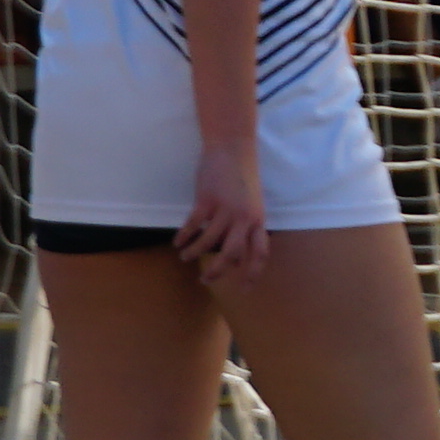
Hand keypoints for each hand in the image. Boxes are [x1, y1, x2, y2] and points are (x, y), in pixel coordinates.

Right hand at [175, 141, 270, 283]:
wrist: (233, 149)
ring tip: (185, 256)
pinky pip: (193, 225)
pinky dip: (184, 236)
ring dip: (195, 253)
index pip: (260, 253)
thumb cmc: (242, 178)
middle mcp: (245, 217)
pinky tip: (178, 242)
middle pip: (232, 254)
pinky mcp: (207, 199)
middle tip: (205, 280)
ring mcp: (226, 208)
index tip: (245, 290)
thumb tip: (237, 254)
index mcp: (258, 220)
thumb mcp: (252, 204)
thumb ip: (247, 227)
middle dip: (218, 271)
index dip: (253, 273)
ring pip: (208, 241)